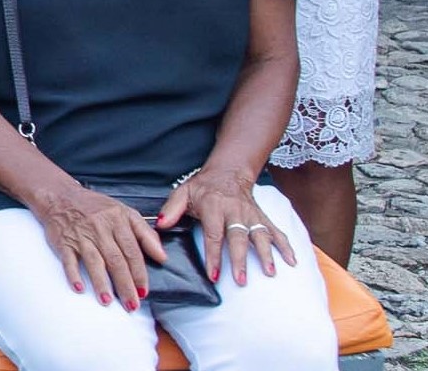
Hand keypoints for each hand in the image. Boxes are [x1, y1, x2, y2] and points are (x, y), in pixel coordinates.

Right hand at [34, 184, 166, 309]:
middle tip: (131, 304)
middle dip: (124, 285)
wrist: (60, 196)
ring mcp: (80, 235)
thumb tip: (162, 256)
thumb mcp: (124, 212)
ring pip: (93, 261)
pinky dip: (73, 274)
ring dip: (101, 282)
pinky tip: (79, 287)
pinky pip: (68, 260)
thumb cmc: (94, 206)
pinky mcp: (63, 241)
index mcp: (117, 220)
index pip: (132, 251)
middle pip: (115, 260)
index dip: (139, 273)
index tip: (143, 291)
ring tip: (108, 301)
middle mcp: (99, 228)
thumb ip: (146, 233)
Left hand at [160, 166, 295, 286]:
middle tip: (241, 280)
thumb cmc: (202, 187)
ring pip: (260, 235)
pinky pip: (276, 231)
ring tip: (270, 273)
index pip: (213, 235)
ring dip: (266, 254)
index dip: (214, 255)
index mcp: (213, 207)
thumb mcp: (182, 193)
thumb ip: (171, 209)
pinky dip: (286, 246)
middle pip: (238, 237)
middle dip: (240, 260)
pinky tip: (292, 261)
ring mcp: (251, 215)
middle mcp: (235, 211)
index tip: (214, 275)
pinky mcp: (263, 217)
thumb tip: (160, 225)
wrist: (228, 172)